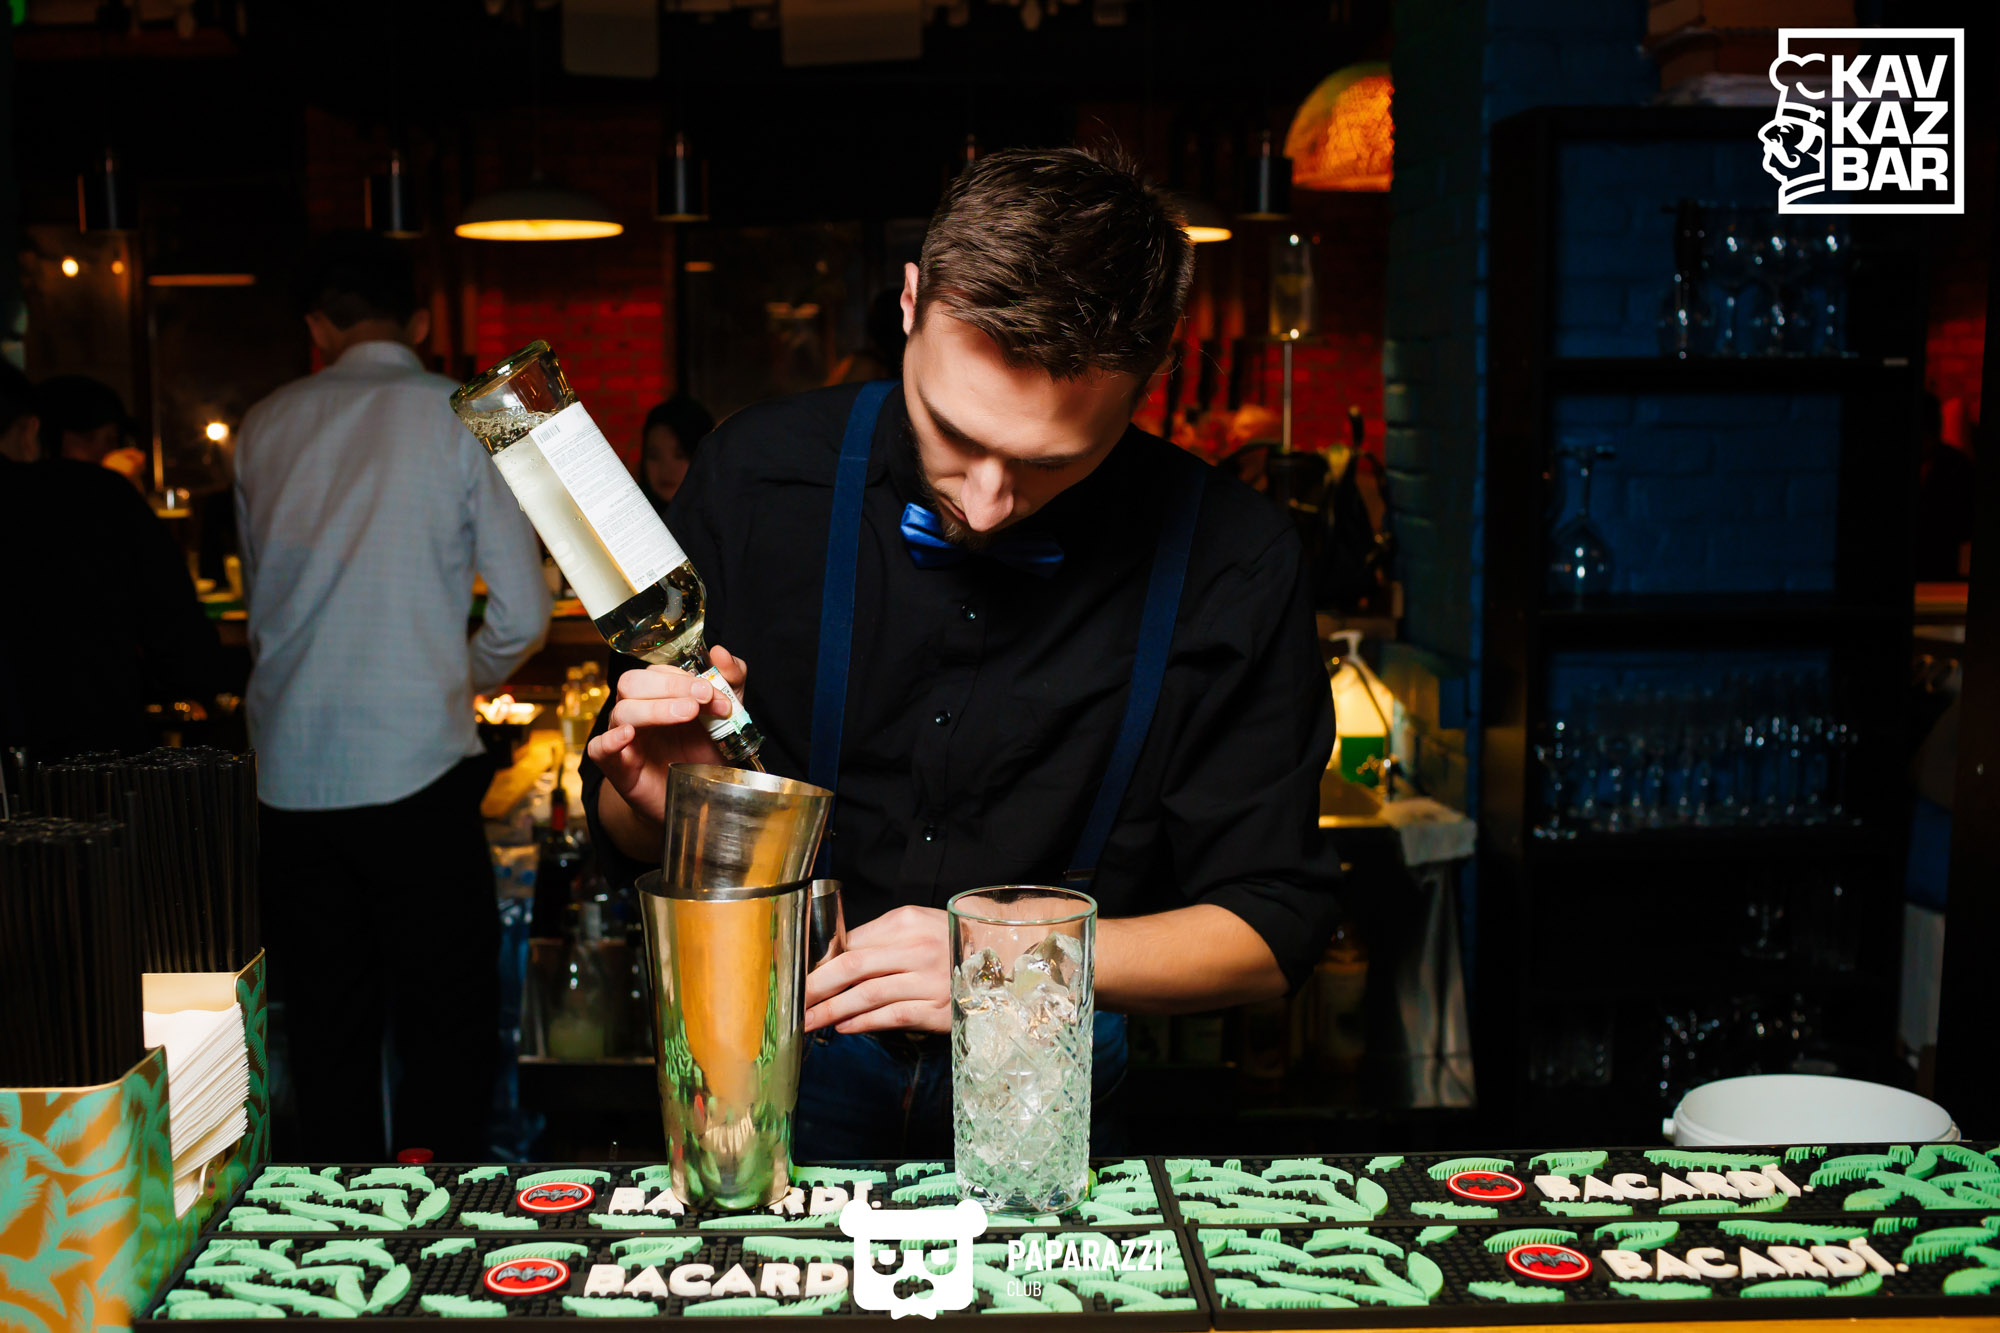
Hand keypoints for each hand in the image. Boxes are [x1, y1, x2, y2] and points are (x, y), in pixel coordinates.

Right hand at [584, 646, 745, 827]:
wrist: (694, 798)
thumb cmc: (702, 753)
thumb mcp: (726, 717)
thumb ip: (730, 683)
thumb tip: (721, 652)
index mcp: (658, 694)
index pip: (661, 672)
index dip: (688, 679)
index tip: (716, 695)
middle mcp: (636, 710)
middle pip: (633, 683)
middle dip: (670, 686)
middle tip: (701, 700)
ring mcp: (623, 736)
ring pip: (622, 711)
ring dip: (654, 709)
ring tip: (686, 714)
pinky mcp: (615, 765)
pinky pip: (598, 748)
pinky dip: (611, 739)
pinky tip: (629, 735)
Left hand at [803, 904, 951, 1035]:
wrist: (1006, 963)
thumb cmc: (952, 944)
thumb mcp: (919, 927)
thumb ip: (880, 939)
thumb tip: (834, 960)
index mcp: (907, 923)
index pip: (852, 942)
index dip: (820, 962)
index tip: (798, 977)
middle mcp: (918, 949)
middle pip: (852, 967)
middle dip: (815, 987)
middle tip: (791, 1002)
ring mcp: (929, 981)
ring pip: (867, 996)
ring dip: (831, 1011)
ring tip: (808, 1021)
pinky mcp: (938, 1009)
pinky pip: (891, 1016)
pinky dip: (862, 1023)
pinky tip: (843, 1027)